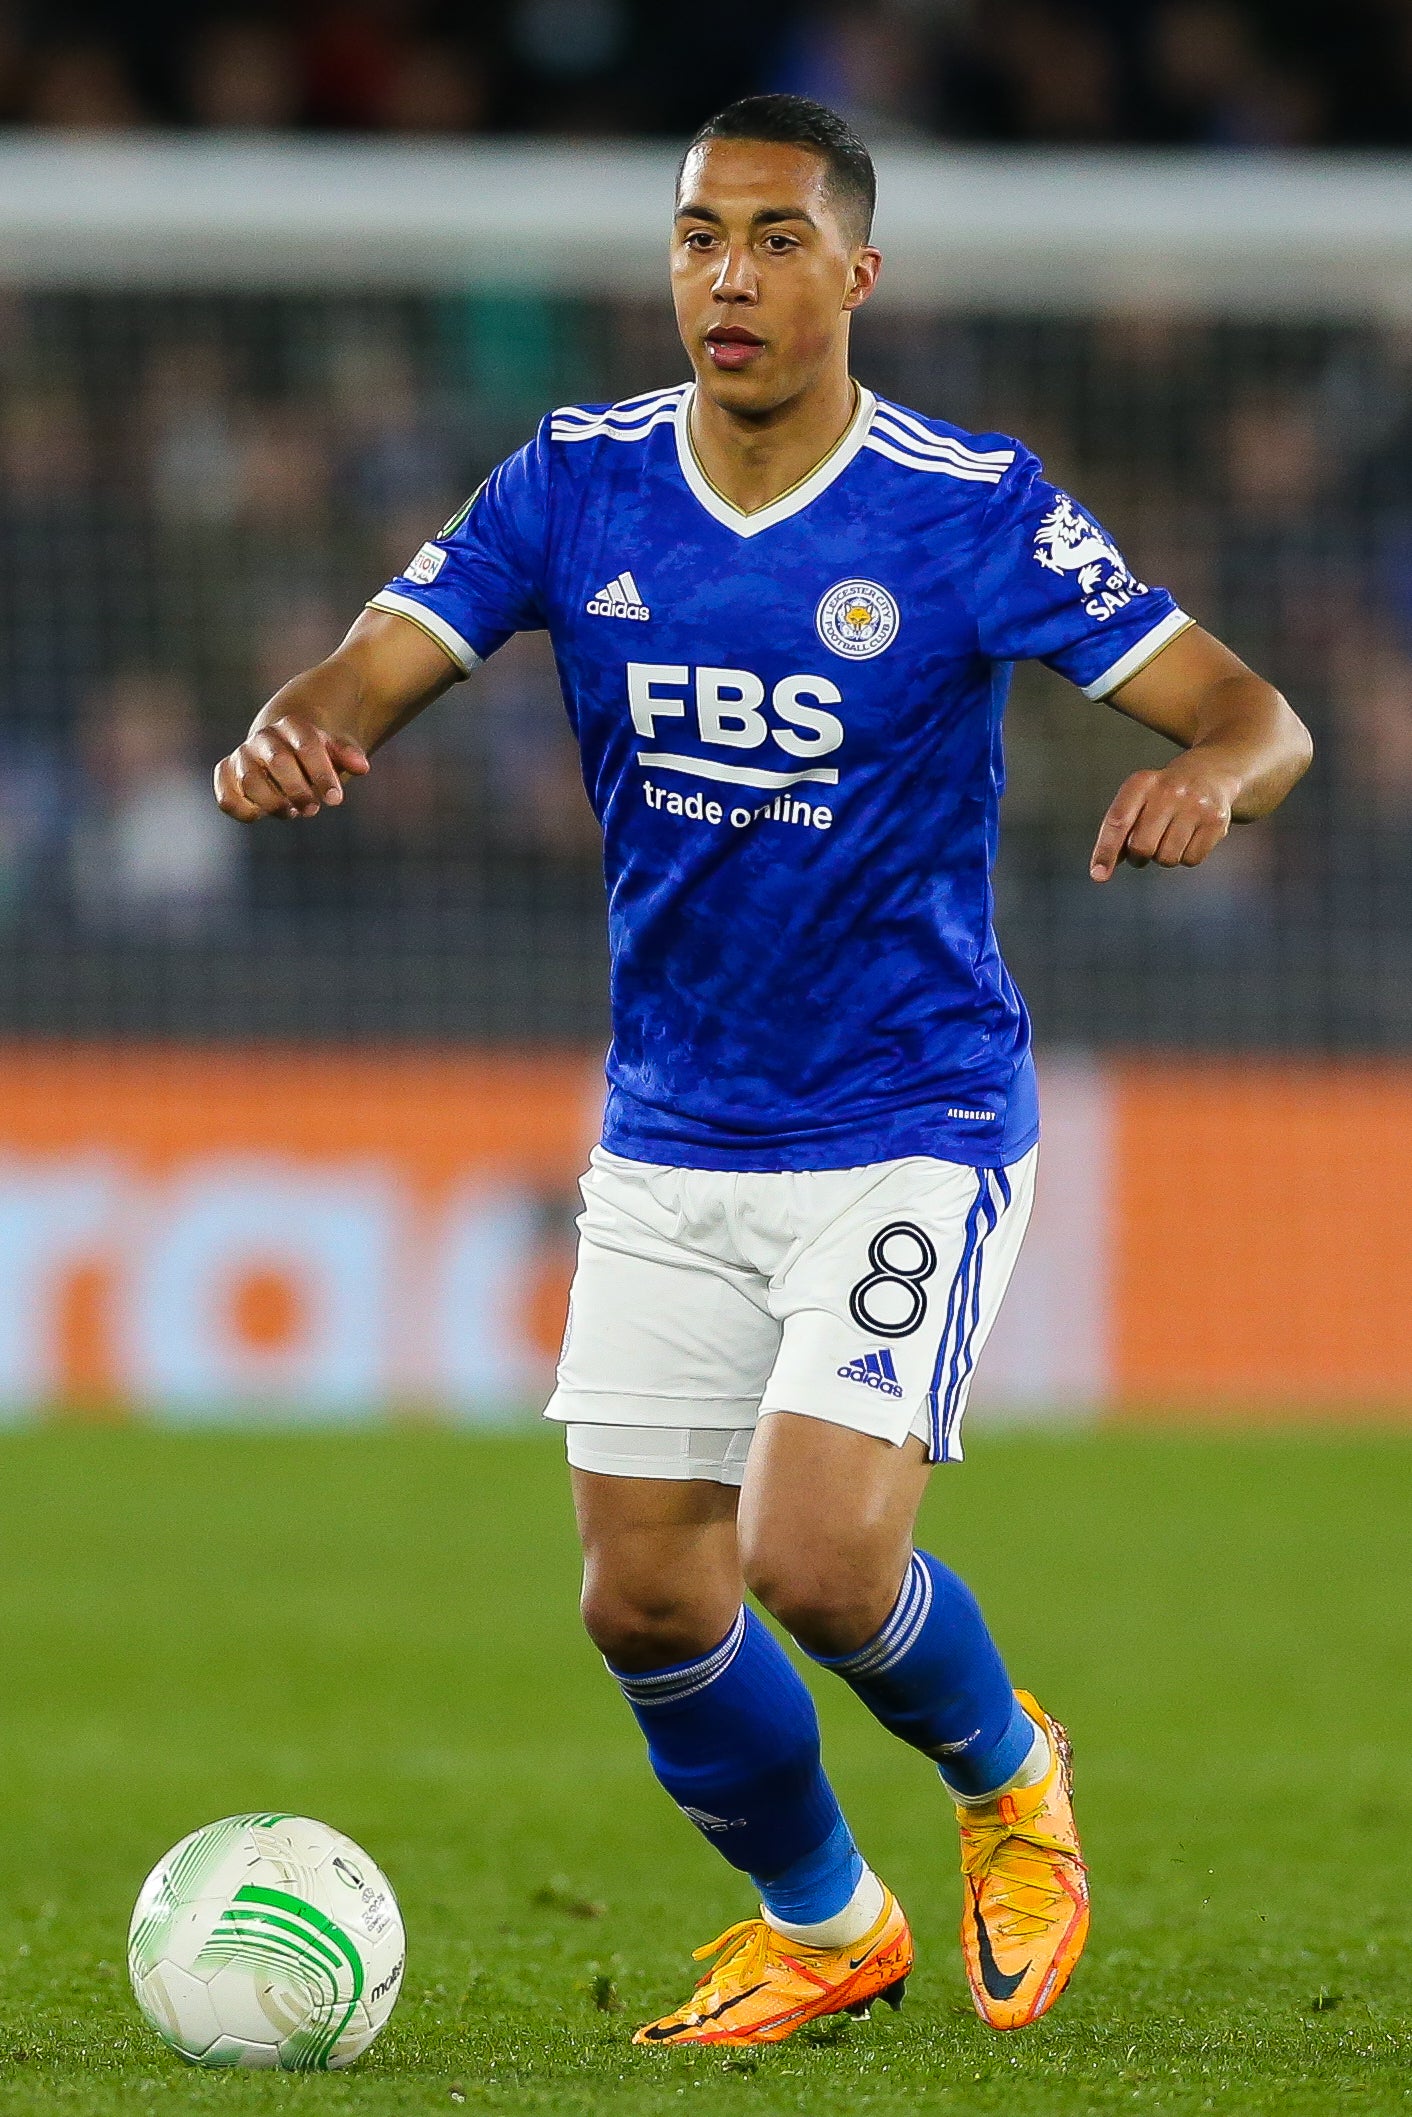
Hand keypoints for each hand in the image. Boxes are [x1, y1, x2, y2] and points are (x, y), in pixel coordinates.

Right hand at [213, 716, 369, 821]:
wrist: (283, 745)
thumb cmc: (314, 753)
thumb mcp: (334, 750)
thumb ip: (347, 755)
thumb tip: (362, 767)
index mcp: (293, 726)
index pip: (307, 744)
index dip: (322, 773)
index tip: (336, 800)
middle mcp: (265, 738)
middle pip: (279, 761)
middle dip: (299, 790)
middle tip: (314, 809)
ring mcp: (243, 756)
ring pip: (249, 780)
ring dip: (273, 802)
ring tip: (291, 812)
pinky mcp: (228, 776)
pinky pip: (226, 796)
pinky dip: (241, 810)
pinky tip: (259, 815)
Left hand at [1089, 758, 1235, 881]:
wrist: (1211, 772)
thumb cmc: (1165, 794)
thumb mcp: (1138, 798)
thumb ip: (1120, 829)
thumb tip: (1102, 869)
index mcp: (1142, 783)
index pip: (1118, 821)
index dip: (1105, 851)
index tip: (1098, 875)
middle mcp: (1169, 791)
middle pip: (1142, 846)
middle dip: (1139, 856)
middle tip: (1145, 848)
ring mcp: (1195, 805)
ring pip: (1167, 858)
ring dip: (1164, 857)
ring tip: (1170, 837)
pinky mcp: (1216, 821)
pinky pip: (1191, 860)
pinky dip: (1186, 857)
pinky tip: (1189, 837)